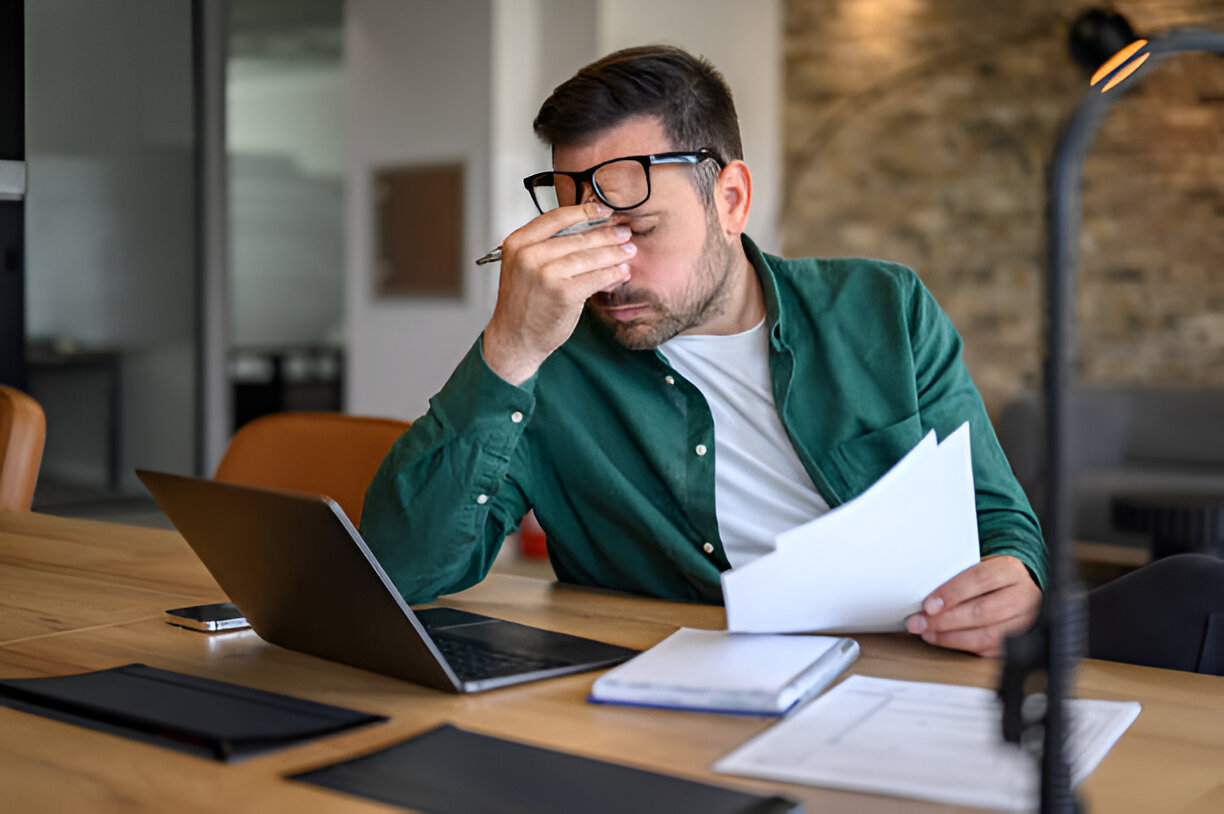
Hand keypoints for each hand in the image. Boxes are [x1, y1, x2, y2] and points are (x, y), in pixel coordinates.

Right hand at [482, 202, 635, 384]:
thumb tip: (589, 231)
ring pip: (589, 257)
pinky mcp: (563, 293)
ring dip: (614, 253)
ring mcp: (545, 274)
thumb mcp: (525, 267)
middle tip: (624, 232)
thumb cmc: (523, 305)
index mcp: (518, 243)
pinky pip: (595, 278)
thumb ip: (548, 248)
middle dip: (606, 234)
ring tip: (628, 251)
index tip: (603, 211)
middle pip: (577, 237)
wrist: (514, 338)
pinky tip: (621, 271)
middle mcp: (529, 256)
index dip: (584, 212)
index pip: (556, 218)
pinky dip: (612, 273)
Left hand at [905, 555, 1041, 656]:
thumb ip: (957, 574)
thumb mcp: (978, 564)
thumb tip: (922, 590)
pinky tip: (943, 640)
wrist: (1019, 586)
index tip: (928, 605)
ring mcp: (1024, 621)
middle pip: (983, 612)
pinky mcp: (1019, 641)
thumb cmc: (991, 575)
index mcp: (1010, 570)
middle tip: (919, 623)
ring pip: (987, 635)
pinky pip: (990, 649)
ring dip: (951, 637)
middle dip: (946, 620)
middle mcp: (1022, 596)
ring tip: (927, 633)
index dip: (952, 593)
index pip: (980, 579)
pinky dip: (962, 646)